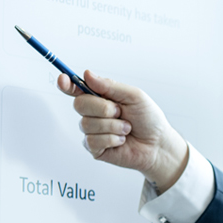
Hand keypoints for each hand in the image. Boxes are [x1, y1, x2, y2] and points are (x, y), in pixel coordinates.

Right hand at [57, 69, 187, 190]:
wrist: (158, 144)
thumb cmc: (149, 119)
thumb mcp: (134, 96)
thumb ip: (110, 86)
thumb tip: (87, 74)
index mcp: (101, 97)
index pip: (76, 89)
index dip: (67, 84)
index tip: (64, 80)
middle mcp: (93, 113)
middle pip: (79, 104)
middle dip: (102, 108)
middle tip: (120, 112)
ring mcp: (92, 131)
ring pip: (87, 124)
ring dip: (112, 126)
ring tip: (127, 129)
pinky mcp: (94, 148)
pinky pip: (92, 140)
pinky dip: (111, 139)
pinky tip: (122, 140)